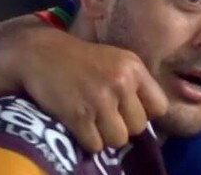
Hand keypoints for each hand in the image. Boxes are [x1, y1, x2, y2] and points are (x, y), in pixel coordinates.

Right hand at [9, 18, 167, 151]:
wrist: (41, 54)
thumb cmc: (81, 59)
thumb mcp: (117, 60)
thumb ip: (136, 84)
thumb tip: (151, 116)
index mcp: (134, 68)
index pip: (159, 107)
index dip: (146, 114)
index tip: (130, 111)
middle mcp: (121, 82)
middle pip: (138, 127)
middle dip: (124, 126)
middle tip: (107, 117)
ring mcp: (100, 99)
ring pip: (119, 139)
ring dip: (106, 137)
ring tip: (94, 123)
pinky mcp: (78, 115)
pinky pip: (95, 145)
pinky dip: (88, 141)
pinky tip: (80, 127)